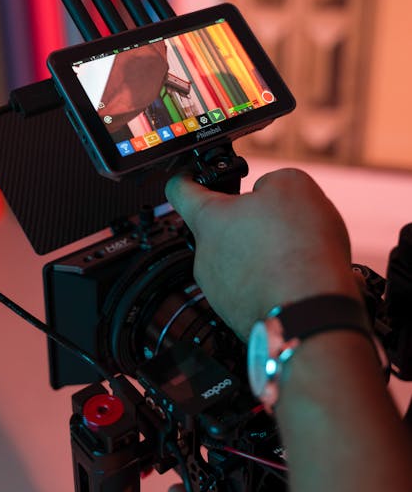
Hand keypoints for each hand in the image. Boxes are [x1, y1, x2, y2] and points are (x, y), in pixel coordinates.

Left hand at [165, 168, 360, 339]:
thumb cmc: (298, 251)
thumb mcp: (292, 185)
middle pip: (218, 229)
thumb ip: (271, 182)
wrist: (312, 315)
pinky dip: (271, 283)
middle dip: (245, 222)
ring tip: (293, 255)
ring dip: (260, 255)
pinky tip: (295, 280)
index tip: (191, 175)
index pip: (179, 190)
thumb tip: (268, 195)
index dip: (187, 177)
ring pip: (237, 261)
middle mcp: (205, 257)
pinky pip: (252, 290)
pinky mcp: (239, 316)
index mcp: (209, 220)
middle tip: (277, 221)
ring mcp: (220, 291)